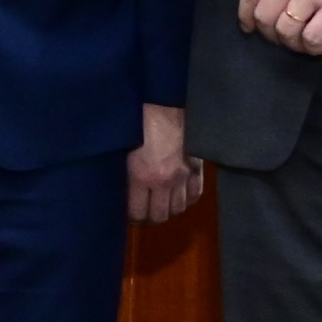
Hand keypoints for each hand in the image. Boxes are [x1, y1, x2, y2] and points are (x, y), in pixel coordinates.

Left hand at [125, 103, 204, 224]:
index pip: (138, 212)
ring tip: (161, 205)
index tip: (129, 215)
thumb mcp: (124, 151)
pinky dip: (186, 200)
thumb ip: (126, 175)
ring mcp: (183, 176)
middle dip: (150, 218)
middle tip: (144, 213)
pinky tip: (178, 196)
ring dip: (168, 210)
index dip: (132, 218)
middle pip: (160, 216)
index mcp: (141, 176)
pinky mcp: (197, 168)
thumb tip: (123, 194)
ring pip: (178, 209)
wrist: (165, 104)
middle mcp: (164, 181)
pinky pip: (195, 195)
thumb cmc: (138, 123)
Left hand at [238, 0, 321, 55]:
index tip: (250, 27)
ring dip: (291, 44)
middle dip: (270, 34)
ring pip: (287, 31)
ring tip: (301, 44)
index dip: (246, 16)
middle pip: (265, 16)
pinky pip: (313, 37)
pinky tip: (319, 47)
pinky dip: (312, 48)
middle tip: (281, 39)